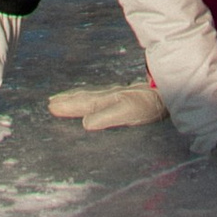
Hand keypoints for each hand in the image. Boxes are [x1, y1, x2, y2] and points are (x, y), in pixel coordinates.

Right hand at [48, 79, 168, 129]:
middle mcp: (109, 95)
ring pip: (90, 94)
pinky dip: (88, 95)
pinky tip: (89, 96)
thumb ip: (106, 117)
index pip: (83, 103)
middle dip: (67, 100)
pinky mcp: (124, 95)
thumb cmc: (146, 106)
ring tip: (61, 98)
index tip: (51, 107)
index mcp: (106, 99)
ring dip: (75, 96)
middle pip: (84, 97)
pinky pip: (100, 94)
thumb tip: (85, 123)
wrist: (166, 94)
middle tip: (50, 103)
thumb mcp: (126, 113)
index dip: (68, 106)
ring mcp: (116, 94)